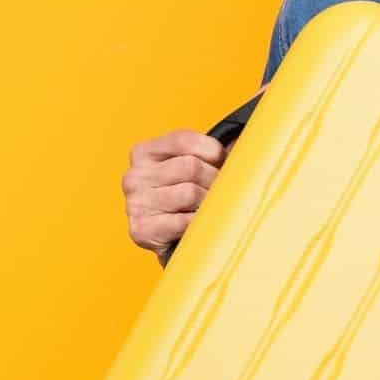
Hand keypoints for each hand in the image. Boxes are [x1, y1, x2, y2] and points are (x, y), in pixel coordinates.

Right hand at [122, 129, 227, 260]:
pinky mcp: (141, 230)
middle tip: (222, 191)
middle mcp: (134, 176)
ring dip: (209, 203)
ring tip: (211, 208)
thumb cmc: (183, 196)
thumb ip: (208, 153)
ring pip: (190, 193)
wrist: (168, 239)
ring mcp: (135, 204)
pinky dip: (200, 223)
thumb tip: (246, 147)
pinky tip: (200, 224)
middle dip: (215, 180)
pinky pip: (185, 222)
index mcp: (143, 153)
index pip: (185, 140)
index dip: (213, 151)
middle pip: (191, 167)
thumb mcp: (189, 166)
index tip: (221, 163)